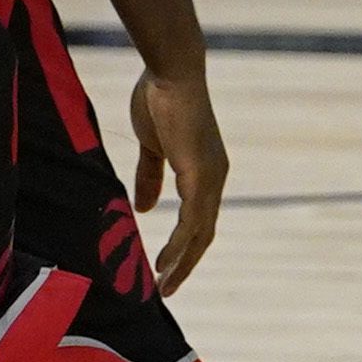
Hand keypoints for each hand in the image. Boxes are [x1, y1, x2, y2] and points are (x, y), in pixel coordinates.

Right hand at [122, 65, 230, 294]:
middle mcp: (214, 177)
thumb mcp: (152, 147)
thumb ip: (150, 177)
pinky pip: (192, 220)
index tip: (166, 266)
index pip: (199, 218)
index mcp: (204, 169)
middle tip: (168, 288)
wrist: (170, 73)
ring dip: (182, 261)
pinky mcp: (201, 175)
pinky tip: (165, 262)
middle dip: (186, 262)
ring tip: (164, 285)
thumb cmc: (159, 100)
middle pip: (204, 232)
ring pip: (200, 232)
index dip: (184, 244)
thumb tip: (146, 209)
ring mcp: (211, 177)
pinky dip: (179, 244)